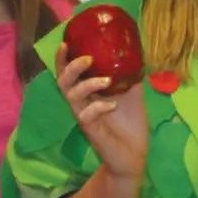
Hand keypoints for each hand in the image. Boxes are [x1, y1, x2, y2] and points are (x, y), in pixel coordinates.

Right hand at [52, 44, 146, 180]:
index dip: (62, 59)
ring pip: (72, 97)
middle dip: (71, 67)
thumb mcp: (132, 95)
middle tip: (88, 59)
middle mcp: (82, 104)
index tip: (65, 42)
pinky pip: (86, 116)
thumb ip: (130, 76)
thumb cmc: (130, 125)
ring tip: (107, 80)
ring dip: (88, 84)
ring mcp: (85, 118)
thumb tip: (134, 53)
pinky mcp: (92, 132)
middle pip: (63, 82)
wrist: (135, 155)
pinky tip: (113, 105)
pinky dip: (99, 106)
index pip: (68, 74)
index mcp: (88, 94)